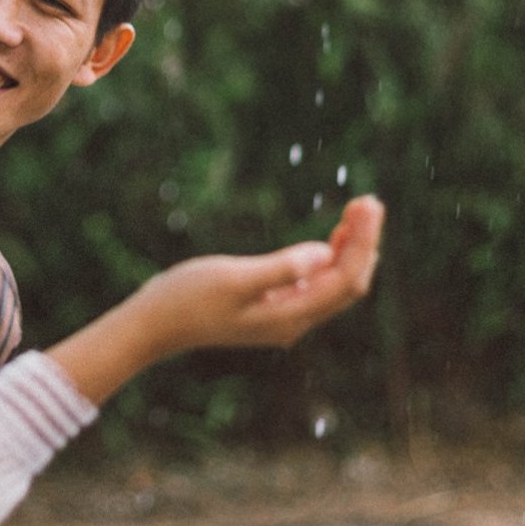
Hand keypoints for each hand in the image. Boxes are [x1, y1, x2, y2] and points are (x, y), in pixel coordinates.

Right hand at [135, 194, 384, 353]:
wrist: (155, 324)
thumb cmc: (187, 297)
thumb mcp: (233, 278)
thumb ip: (280, 269)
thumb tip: (324, 254)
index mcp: (289, 315)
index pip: (345, 279)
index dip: (363, 242)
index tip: (368, 204)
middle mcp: (294, 322)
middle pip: (348, 284)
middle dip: (364, 243)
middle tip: (370, 201)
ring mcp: (285, 317)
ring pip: (335, 285)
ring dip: (351, 249)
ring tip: (360, 211)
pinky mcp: (273, 309)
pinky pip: (316, 286)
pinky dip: (330, 259)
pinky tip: (334, 239)